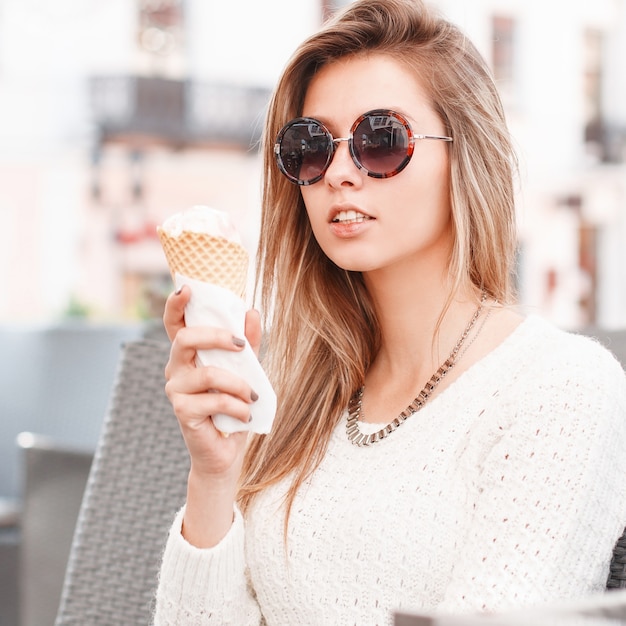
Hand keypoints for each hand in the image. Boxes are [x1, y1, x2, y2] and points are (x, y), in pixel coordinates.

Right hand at [163, 285, 260, 481]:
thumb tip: (252, 311)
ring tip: (253, 397)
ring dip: (238, 384)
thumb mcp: (245, 370)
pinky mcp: (182, 412)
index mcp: (188, 355)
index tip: (187, 288)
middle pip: (185, 339)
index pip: (175, 325)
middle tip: (242, 346)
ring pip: (207, 373)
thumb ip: (248, 343)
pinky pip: (214, 400)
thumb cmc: (233, 406)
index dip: (176, 305)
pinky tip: (245, 415)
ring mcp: (175, 390)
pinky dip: (237, 406)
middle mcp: (175, 369)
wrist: (226, 451)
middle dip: (217, 337)